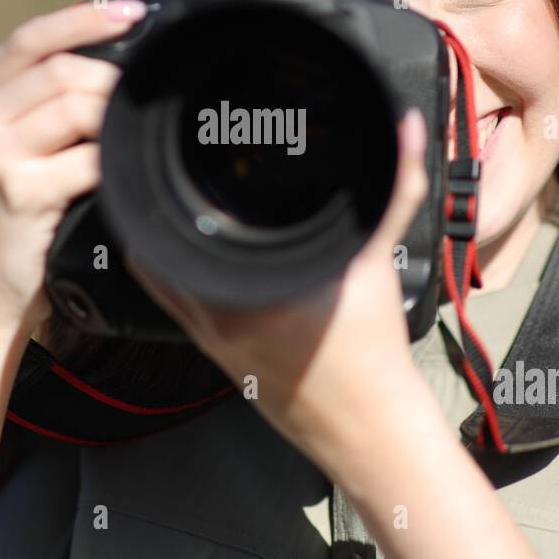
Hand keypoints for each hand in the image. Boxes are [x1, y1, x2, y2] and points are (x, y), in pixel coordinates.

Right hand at [0, 0, 145, 343]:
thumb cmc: (18, 214)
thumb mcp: (14, 147)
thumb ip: (44, 104)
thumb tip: (117, 61)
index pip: (31, 39)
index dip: (82, 19)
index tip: (131, 11)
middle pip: (61, 71)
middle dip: (112, 79)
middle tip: (143, 96)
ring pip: (75, 107)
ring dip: (116, 115)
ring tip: (133, 132)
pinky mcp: (20, 192)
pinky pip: (86, 159)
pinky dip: (113, 159)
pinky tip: (122, 168)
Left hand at [130, 108, 430, 458]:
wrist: (369, 427)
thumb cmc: (371, 358)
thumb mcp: (379, 262)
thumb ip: (394, 187)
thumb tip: (404, 131)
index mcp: (244, 293)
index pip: (181, 226)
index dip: (174, 184)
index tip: (179, 154)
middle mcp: (213, 317)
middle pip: (154, 248)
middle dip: (167, 205)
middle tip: (178, 169)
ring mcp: (208, 340)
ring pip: (155, 277)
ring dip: (163, 239)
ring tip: (181, 202)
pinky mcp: (215, 354)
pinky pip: (173, 302)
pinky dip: (176, 271)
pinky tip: (200, 253)